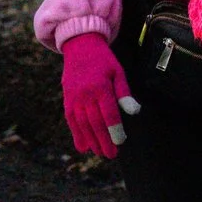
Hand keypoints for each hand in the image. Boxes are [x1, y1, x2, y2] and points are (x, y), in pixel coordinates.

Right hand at [60, 32, 135, 159]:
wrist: (79, 46)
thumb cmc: (103, 60)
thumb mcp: (117, 71)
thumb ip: (124, 92)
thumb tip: (134, 111)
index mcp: (100, 87)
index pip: (109, 113)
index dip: (114, 130)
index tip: (120, 142)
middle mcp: (85, 94)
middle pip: (95, 122)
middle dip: (103, 140)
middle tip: (111, 154)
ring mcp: (74, 98)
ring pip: (82, 124)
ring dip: (90, 140)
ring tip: (99, 153)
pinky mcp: (67, 99)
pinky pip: (71, 120)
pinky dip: (76, 134)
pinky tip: (82, 146)